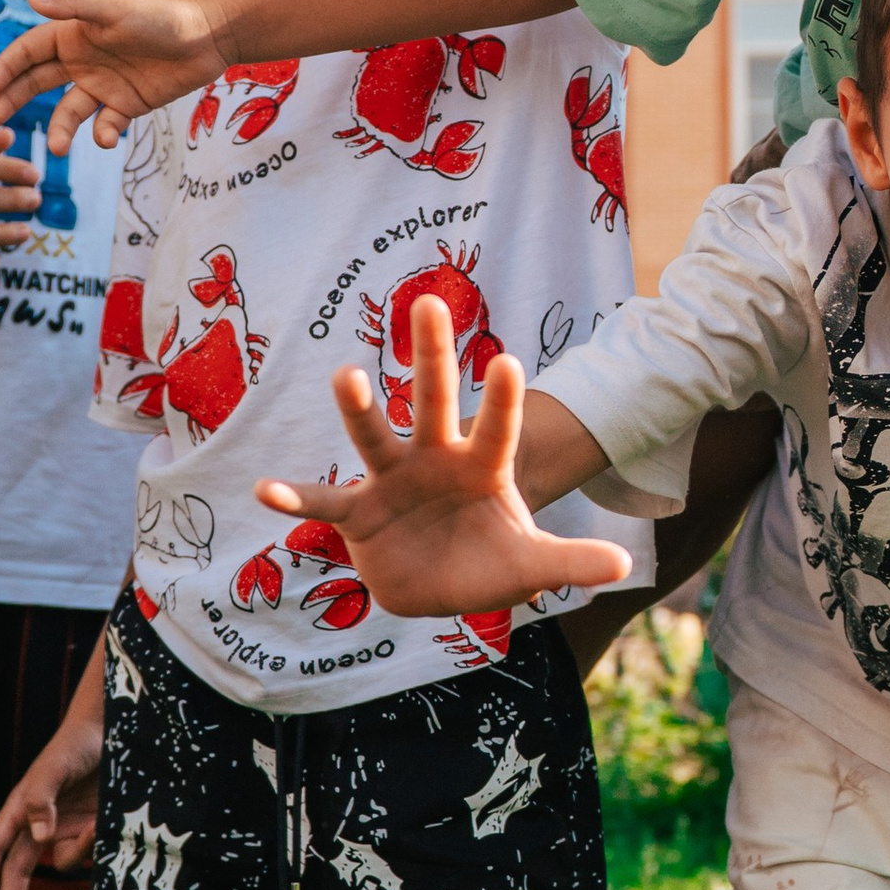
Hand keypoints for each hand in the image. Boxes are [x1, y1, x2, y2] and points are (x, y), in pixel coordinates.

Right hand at [0, 0, 228, 153]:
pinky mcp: (127, 105)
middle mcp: (81, 60)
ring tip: (57, 148)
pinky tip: (106, 140)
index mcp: (72, 33)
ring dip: (61, 129)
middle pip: (36, 83)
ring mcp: (103, 84)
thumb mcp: (114, 9)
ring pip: (69, 111)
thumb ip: (73, 6)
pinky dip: (103, 134)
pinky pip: (106, 124)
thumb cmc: (160, 14)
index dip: (4, 68)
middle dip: (12, 101)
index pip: (27, 52)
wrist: (208, 35)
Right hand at [0, 703, 104, 889]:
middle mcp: (38, 824)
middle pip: (18, 869)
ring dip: (77, 852)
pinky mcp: (90, 832)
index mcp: (19, 809)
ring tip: (96, 825)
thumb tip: (38, 838)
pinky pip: (87, 852)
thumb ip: (40, 799)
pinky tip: (103, 821)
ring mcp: (65, 830)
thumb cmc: (76, 745)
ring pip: (61, 862)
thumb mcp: (55, 767)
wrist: (113, 733)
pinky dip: (94, 844)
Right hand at [257, 296, 631, 620]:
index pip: (496, 428)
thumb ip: (570, 560)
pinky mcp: (358, 513)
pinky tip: (266, 489)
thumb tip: (623, 563)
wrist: (437, 587)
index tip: (505, 358)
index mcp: (482, 467)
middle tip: (428, 302)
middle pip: (432, 402)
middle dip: (430, 356)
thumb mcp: (530, 565)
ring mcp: (392, 481)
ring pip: (374, 436)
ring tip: (346, 375)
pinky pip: (325, 501)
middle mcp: (434, 460)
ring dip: (360, 408)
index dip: (500, 399)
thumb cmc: (488, 563)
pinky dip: (296, 498)